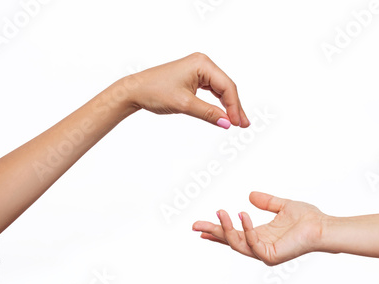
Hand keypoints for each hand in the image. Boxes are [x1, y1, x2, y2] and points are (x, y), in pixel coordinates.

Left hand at [124, 52, 248, 128]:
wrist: (135, 90)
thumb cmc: (155, 91)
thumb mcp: (184, 104)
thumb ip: (208, 113)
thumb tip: (227, 123)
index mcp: (202, 64)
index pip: (226, 86)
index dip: (234, 106)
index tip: (236, 123)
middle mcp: (202, 63)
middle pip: (226, 87)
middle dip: (235, 107)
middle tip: (244, 125)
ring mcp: (198, 70)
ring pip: (220, 90)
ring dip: (228, 106)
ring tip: (237, 122)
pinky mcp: (194, 77)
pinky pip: (212, 90)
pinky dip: (218, 103)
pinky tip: (224, 113)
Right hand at [193, 192, 327, 265]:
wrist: (322, 226)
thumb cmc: (307, 218)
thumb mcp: (282, 206)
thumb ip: (266, 202)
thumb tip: (250, 195)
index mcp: (260, 235)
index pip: (234, 234)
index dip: (217, 231)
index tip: (200, 227)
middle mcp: (259, 245)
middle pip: (230, 241)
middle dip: (213, 233)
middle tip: (196, 226)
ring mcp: (264, 252)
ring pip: (237, 243)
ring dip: (226, 229)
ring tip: (220, 212)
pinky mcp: (271, 255)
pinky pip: (253, 242)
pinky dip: (246, 229)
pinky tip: (242, 214)